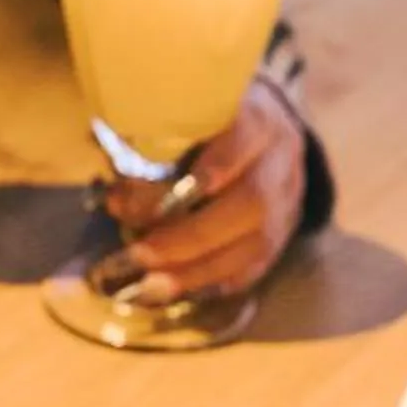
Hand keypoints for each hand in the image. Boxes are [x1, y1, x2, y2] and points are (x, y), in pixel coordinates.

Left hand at [101, 79, 311, 302]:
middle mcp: (282, 159)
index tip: (159, 197)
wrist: (267, 130)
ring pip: (256, 244)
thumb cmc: (211, 120)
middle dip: (189, 236)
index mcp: (258, 118)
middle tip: (139, 255)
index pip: (241, 139)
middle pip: (250, 203)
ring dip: (197, 270)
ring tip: (151, 286)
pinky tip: (178, 291)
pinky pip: (256, 266)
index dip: (206, 171)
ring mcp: (289, 200)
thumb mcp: (187, 115)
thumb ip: (157, 145)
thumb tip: (117, 201)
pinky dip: (214, 282)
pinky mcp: (284, 233)